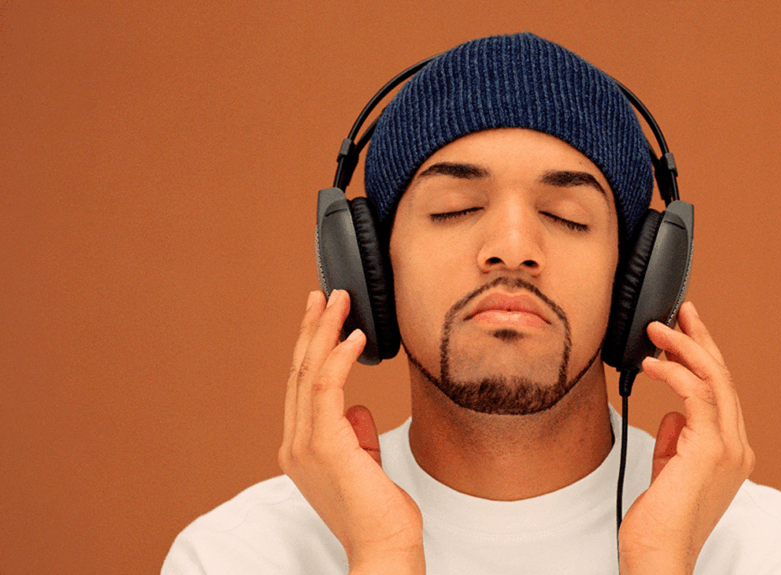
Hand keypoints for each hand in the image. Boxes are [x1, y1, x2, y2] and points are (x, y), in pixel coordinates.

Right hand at [278, 290, 424, 574]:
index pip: (302, 386)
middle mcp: (295, 443)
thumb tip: (358, 409)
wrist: (382, 547)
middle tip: (325, 295)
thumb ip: (355, 435)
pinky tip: (355, 336)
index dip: (312, 347)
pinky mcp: (325, 445)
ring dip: (325, 332)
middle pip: (299, 372)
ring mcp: (305, 445)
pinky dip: (340, 357)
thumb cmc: (379, 511)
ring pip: (309, 373)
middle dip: (313, 328)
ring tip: (340, 301)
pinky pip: (327, 389)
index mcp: (301, 447)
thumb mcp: (363, 464)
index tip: (324, 316)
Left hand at [618, 302, 754, 574]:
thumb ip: (677, 443)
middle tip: (681, 311)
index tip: (683, 331)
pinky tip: (653, 363)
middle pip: (723, 377)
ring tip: (657, 328)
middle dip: (700, 339)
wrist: (660, 556)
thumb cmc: (659, 523)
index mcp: (731, 451)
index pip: (720, 391)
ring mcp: (728, 448)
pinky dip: (674, 372)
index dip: (703, 356)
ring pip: (714, 379)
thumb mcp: (670, 473)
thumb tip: (674, 416)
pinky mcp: (710, 450)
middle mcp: (736, 447)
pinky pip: (696, 395)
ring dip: (684, 348)